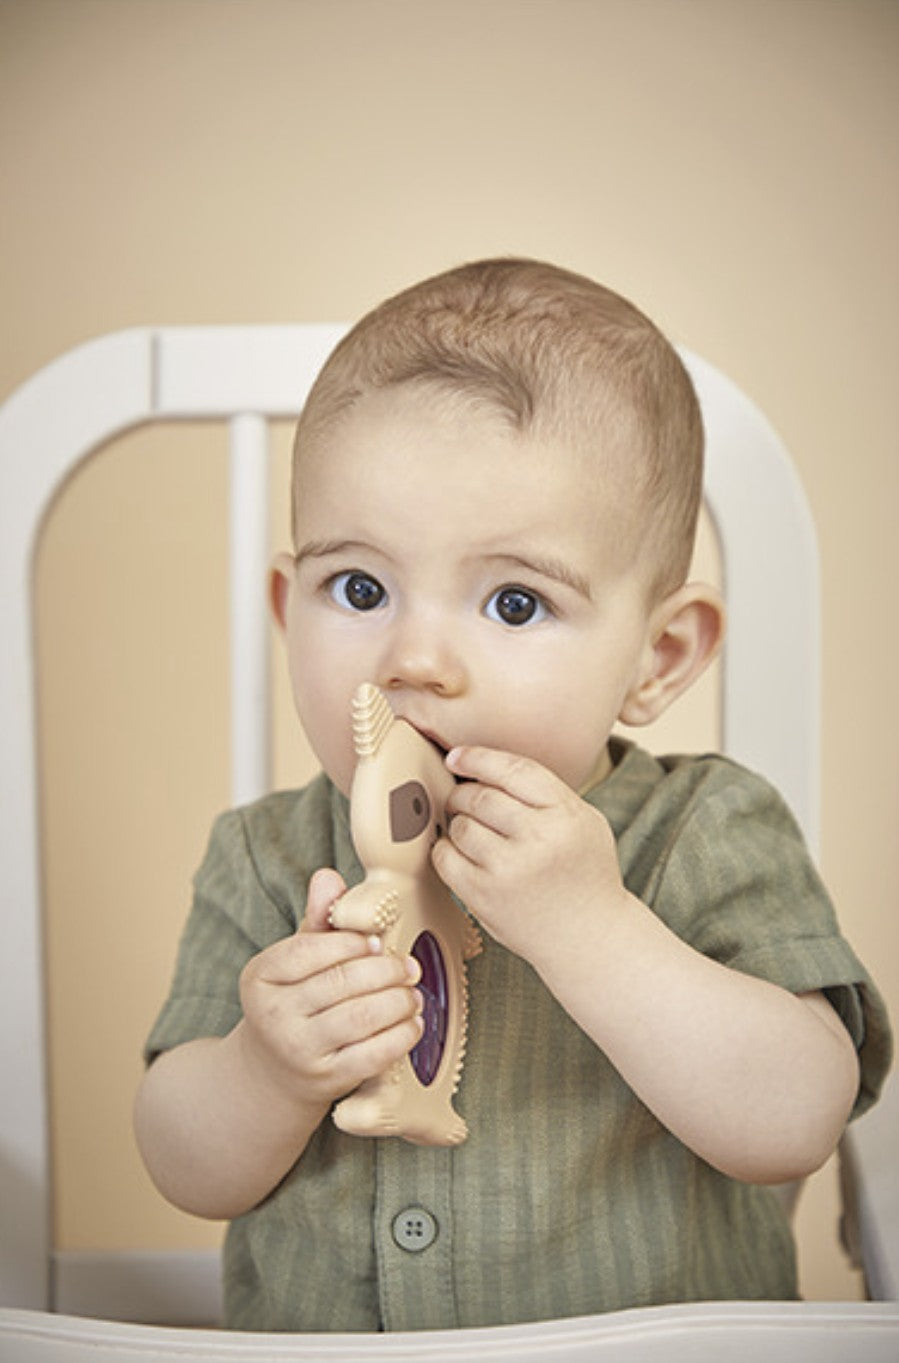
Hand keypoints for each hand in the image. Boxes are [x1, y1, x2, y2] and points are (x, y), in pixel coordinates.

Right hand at [237, 868, 423, 1115]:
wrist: (272, 1071)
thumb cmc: (293, 1002)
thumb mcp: (295, 961)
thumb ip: (317, 920)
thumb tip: (328, 877)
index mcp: (260, 977)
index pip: (310, 949)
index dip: (351, 942)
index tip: (378, 941)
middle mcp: (272, 1015)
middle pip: (341, 982)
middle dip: (385, 970)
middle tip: (409, 965)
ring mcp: (297, 1051)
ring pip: (361, 1017)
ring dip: (398, 1000)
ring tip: (413, 991)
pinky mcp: (325, 1080)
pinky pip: (372, 1055)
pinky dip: (401, 1035)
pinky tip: (413, 1022)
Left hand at [431, 746, 628, 963]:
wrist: (590, 938)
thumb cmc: (586, 875)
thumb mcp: (586, 822)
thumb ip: (546, 794)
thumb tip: (485, 768)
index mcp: (566, 814)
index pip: (513, 770)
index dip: (478, 758)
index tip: (457, 757)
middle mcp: (539, 839)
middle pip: (480, 796)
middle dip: (463, 793)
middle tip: (463, 799)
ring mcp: (508, 869)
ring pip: (461, 825)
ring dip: (458, 822)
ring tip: (470, 830)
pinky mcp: (484, 896)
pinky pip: (445, 858)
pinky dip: (446, 850)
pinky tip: (460, 854)